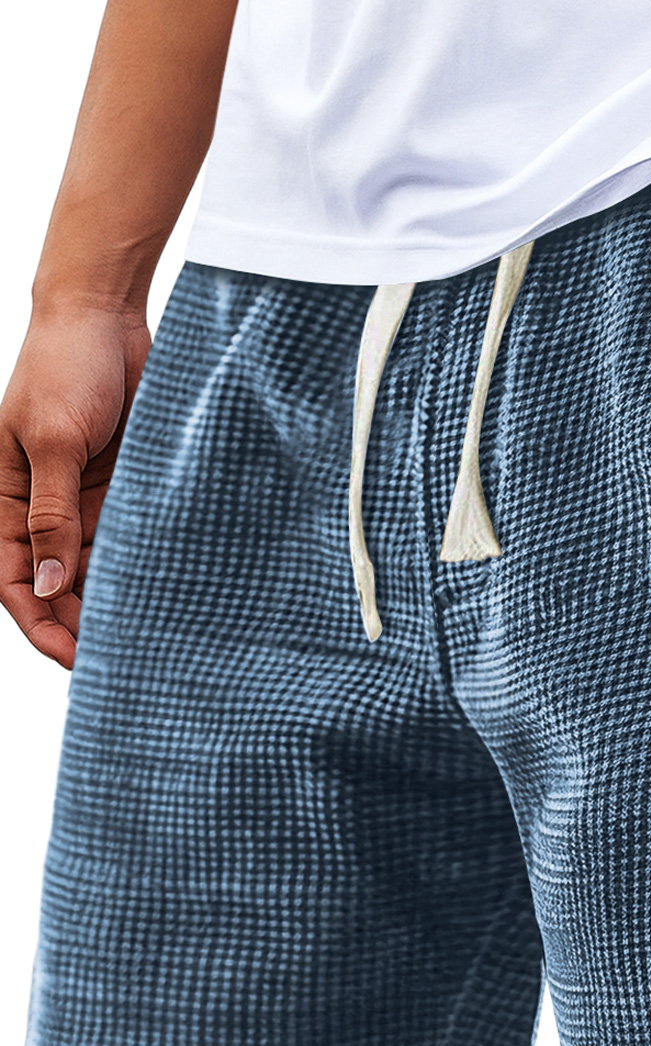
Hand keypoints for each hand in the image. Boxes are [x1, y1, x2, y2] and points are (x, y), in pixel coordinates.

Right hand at [0, 302, 150, 668]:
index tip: (74, 660)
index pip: (12, 580)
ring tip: (152, 636)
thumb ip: (52, 514)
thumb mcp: (54, 441)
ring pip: (96, 570)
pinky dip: (144, 567)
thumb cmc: (66, 365)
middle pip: (57, 585)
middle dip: (82, 623)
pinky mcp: (121, 489)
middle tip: (126, 660)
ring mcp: (82, 501)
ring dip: (116, 600)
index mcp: (4, 499)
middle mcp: (41, 508)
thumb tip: (47, 581)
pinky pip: (131, 541)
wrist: (109, 316)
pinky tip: (169, 593)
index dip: (40, 624)